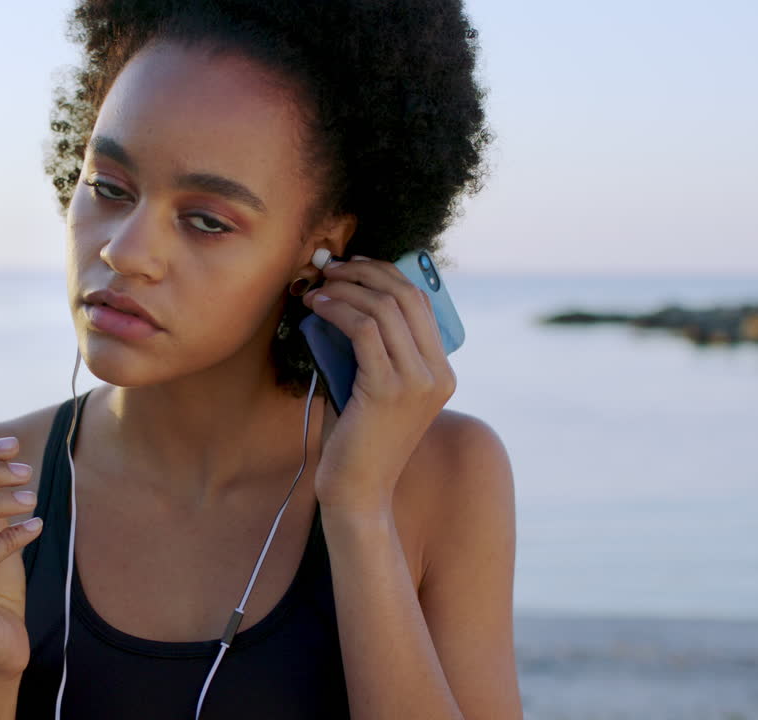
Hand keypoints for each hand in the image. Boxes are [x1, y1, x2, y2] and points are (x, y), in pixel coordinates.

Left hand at [301, 255, 456, 515]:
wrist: (357, 492)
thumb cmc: (356, 440)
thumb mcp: (371, 386)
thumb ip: (371, 349)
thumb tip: (343, 298)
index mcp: (441, 373)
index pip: (421, 303)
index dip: (386, 275)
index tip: (354, 265)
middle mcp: (438, 374)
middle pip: (406, 297)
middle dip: (365, 273)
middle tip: (331, 267)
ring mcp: (418, 382)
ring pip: (383, 308)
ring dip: (345, 288)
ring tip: (317, 286)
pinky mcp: (388, 389)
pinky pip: (363, 329)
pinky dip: (336, 310)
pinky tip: (316, 307)